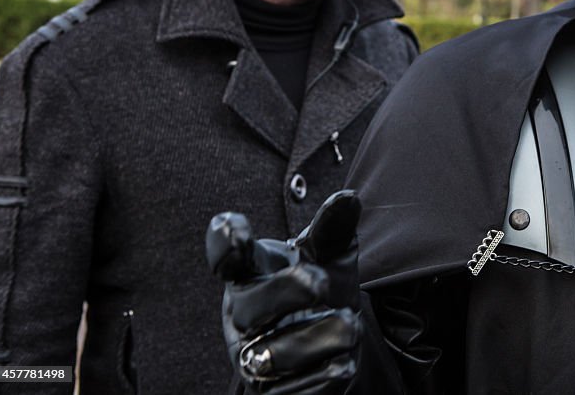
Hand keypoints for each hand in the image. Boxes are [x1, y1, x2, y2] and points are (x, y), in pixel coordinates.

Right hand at [207, 190, 362, 393]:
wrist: (331, 345)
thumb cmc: (319, 290)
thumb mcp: (328, 258)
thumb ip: (333, 230)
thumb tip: (349, 198)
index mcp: (251, 277)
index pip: (226, 258)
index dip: (224, 243)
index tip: (235, 228)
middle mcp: (244, 320)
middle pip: (248, 308)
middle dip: (284, 292)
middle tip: (319, 282)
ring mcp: (256, 361)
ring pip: (275, 355)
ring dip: (319, 336)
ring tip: (350, 324)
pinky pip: (296, 391)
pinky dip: (325, 374)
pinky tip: (345, 362)